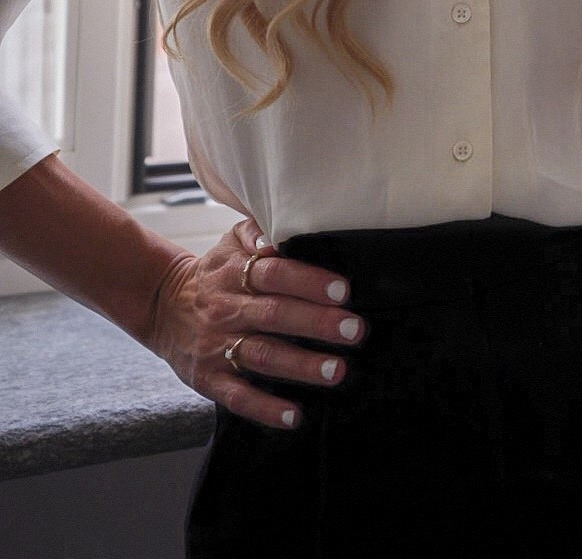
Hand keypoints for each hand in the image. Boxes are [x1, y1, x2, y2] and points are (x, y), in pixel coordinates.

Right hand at [144, 217, 367, 430]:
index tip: (342, 291)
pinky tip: (295, 416)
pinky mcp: (208, 379)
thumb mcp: (230, 242)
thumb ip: (256, 231)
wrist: (161, 305)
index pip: (273, 274)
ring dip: (301, 366)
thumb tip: (278, 237)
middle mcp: (226, 310)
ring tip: (337, 371)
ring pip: (261, 356)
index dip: (307, 281)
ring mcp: (216, 347)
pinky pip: (237, 396)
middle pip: (273, 315)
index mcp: (234, 274)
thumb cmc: (213, 272)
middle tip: (354, 330)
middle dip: (317, 324)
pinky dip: (266, 408)